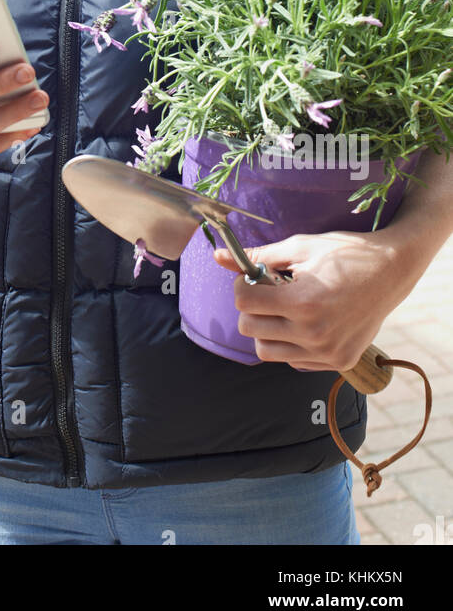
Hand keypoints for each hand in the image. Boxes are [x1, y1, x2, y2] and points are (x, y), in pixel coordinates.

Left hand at [212, 230, 401, 373]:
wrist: (391, 271)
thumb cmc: (345, 253)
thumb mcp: (300, 248)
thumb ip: (259, 257)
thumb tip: (218, 258)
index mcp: (303, 303)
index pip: (244, 303)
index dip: (242, 286)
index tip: (253, 277)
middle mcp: (314, 334)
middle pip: (249, 329)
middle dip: (251, 307)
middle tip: (268, 291)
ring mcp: (327, 353)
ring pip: (267, 351)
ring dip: (267, 329)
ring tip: (285, 308)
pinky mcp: (338, 363)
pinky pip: (293, 361)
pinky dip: (290, 343)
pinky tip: (306, 322)